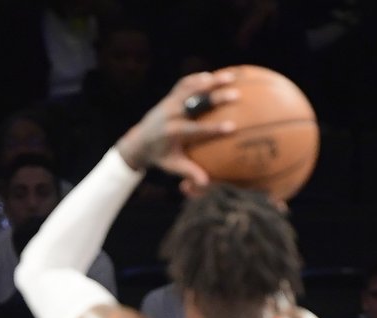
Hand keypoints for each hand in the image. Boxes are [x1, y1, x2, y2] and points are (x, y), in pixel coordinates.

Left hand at [117, 71, 237, 194]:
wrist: (140, 141)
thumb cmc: (161, 157)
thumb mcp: (173, 166)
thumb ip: (189, 172)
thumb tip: (205, 183)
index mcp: (174, 133)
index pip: (196, 129)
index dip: (214, 128)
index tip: (232, 127)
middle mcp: (172, 114)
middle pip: (196, 103)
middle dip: (216, 98)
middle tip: (236, 95)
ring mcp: (171, 102)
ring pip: (192, 88)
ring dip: (212, 81)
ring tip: (232, 76)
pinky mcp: (170, 95)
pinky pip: (186, 83)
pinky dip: (199, 78)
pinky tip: (214, 75)